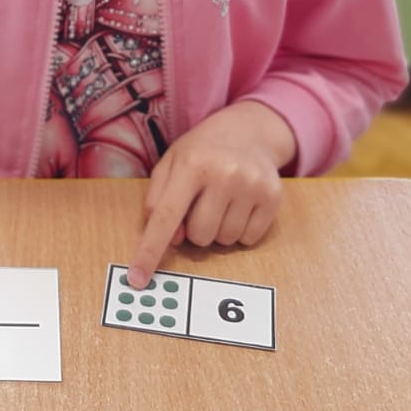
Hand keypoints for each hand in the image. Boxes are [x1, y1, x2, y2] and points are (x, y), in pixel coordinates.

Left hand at [126, 101, 296, 288]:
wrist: (249, 131)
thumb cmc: (202, 151)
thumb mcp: (170, 163)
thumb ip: (159, 200)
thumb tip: (171, 240)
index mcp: (191, 164)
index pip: (166, 217)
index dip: (150, 251)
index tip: (138, 279)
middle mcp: (224, 174)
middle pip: (199, 236)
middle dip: (195, 228)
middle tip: (201, 203)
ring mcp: (252, 186)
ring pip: (224, 240)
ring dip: (218, 229)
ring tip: (222, 201)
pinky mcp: (273, 197)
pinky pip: (248, 239)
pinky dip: (240, 230)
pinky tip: (240, 205)